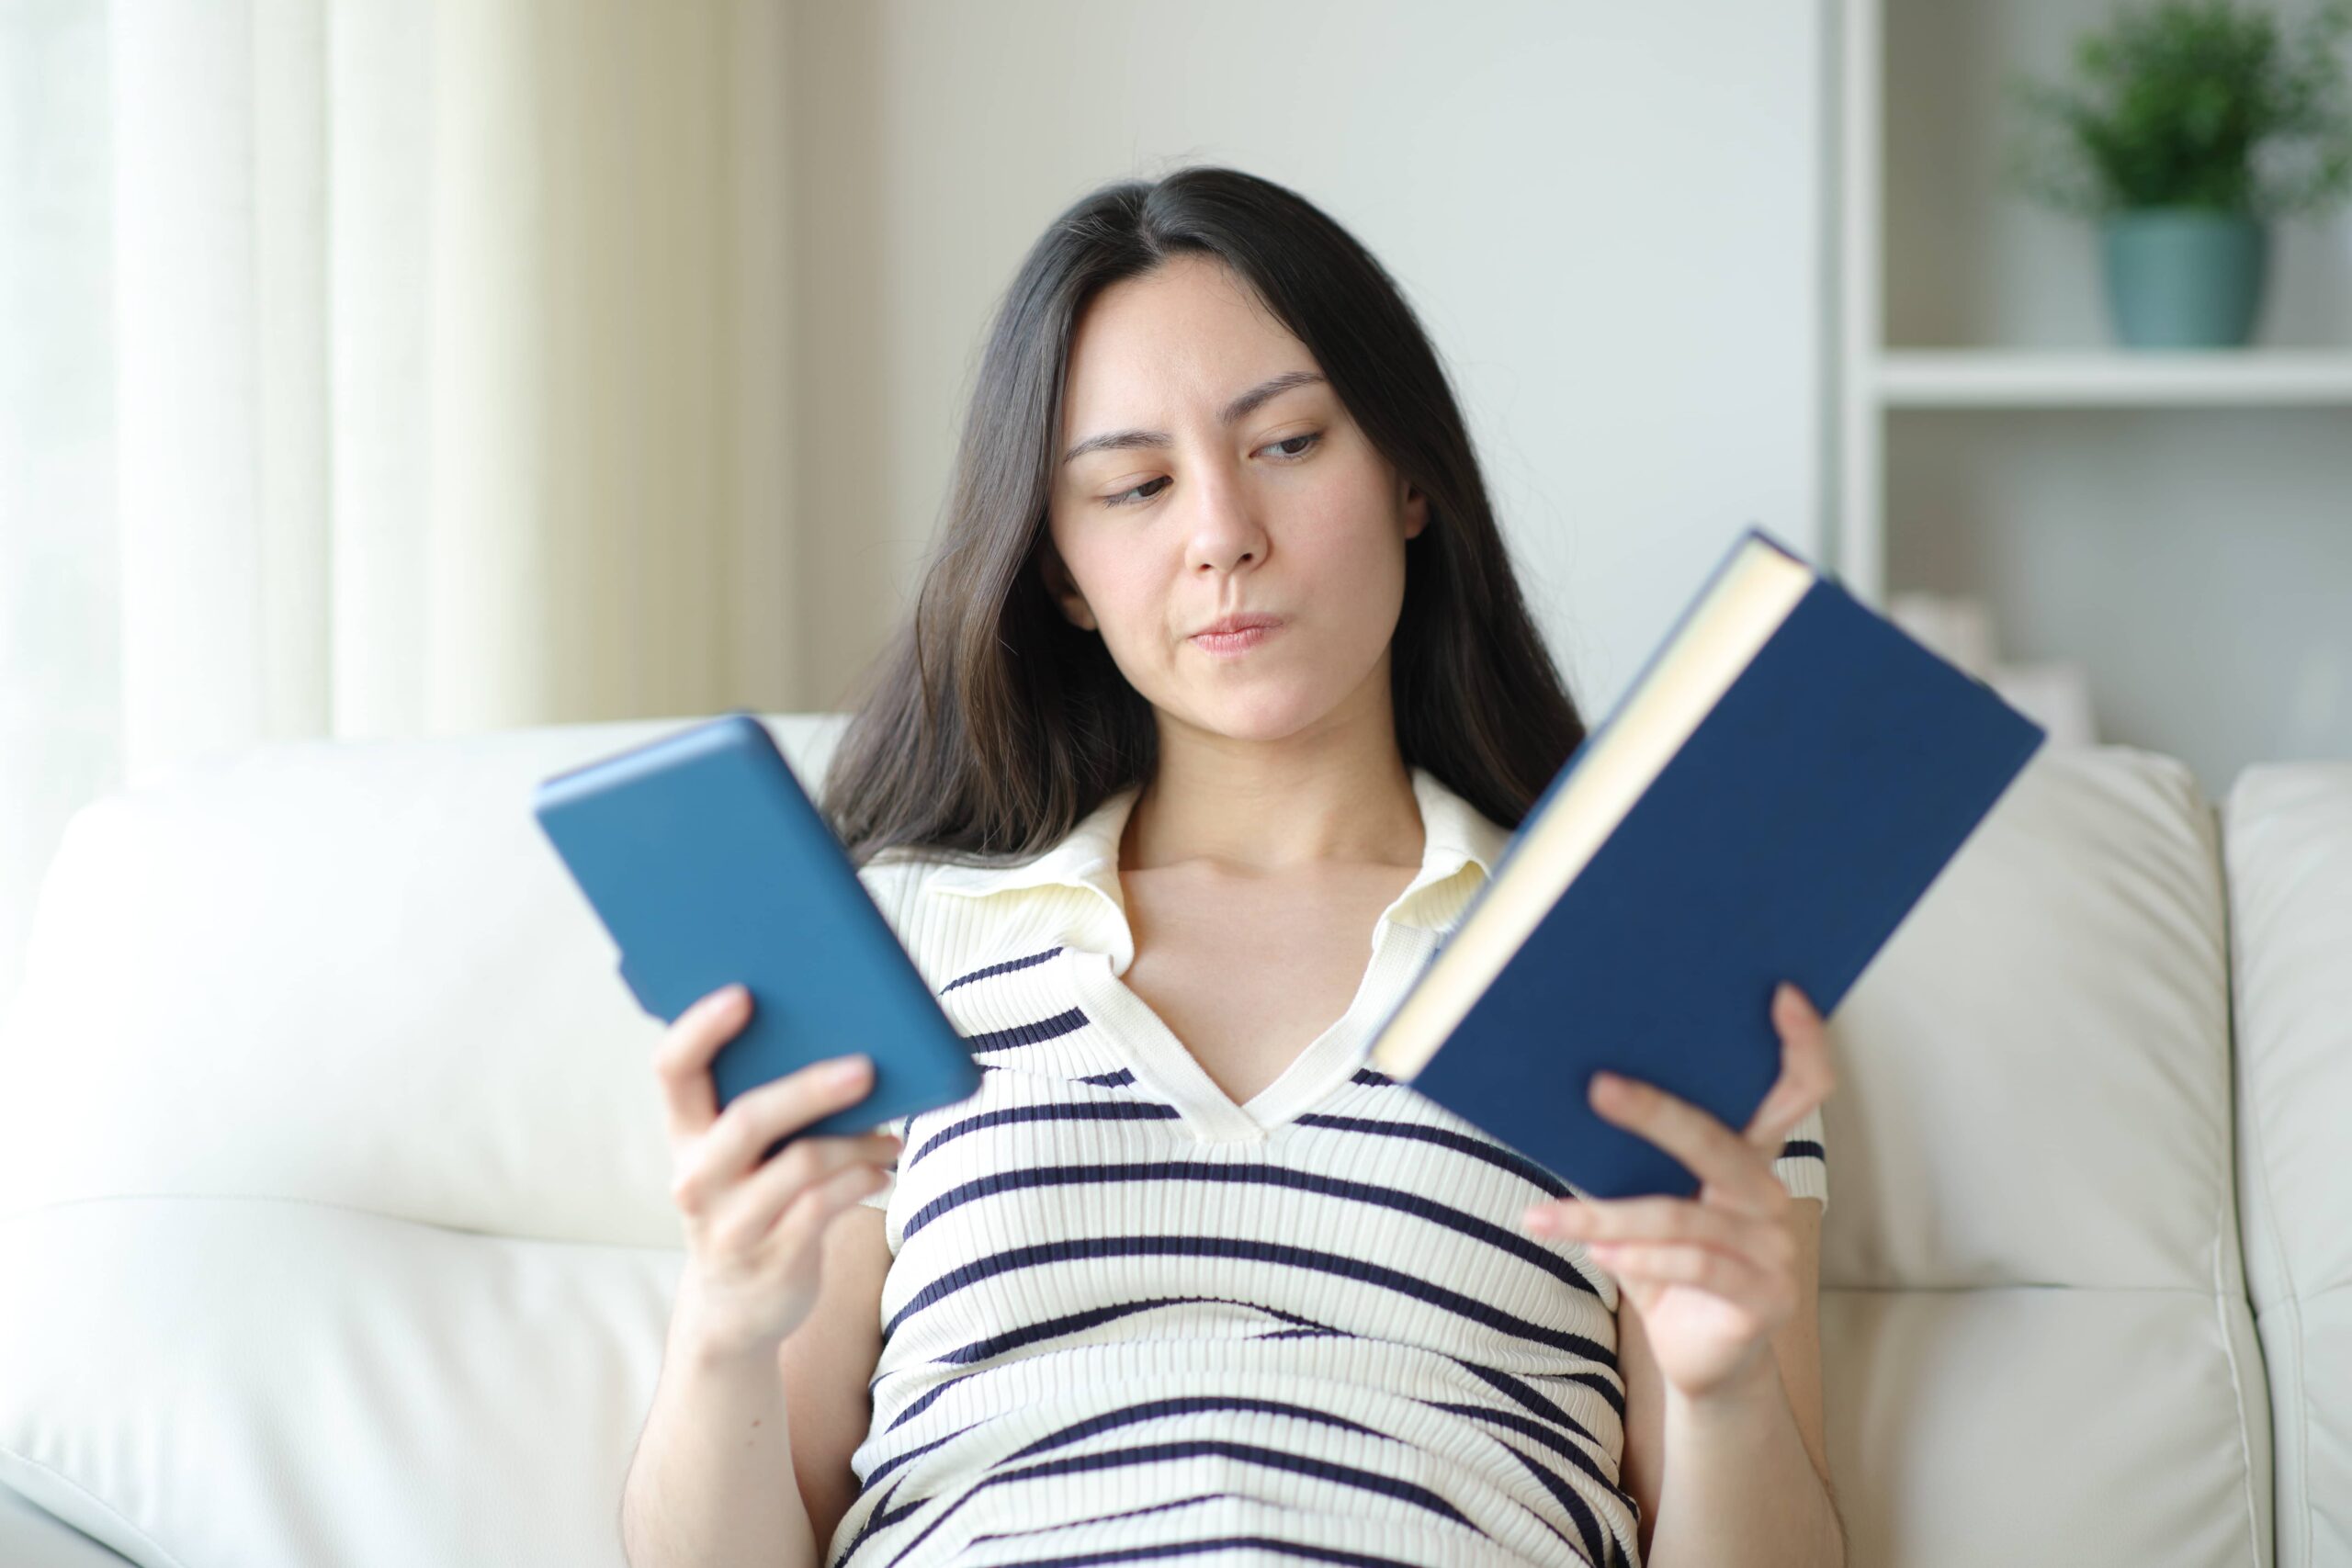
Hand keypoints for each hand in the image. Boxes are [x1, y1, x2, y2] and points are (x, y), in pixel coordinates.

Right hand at [652, 982, 902, 1362]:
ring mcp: (731, 1223)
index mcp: (685, 1132)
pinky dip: (862, 1180)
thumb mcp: (743, 1157)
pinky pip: (825, 1207)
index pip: (673, 1069)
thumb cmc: (754, 1202)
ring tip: (893, 1136)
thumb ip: (770, 1105)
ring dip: (858, 1142)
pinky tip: (884, 1170)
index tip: (744, 994)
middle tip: (866, 1068)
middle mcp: (696, 1176)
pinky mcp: (772, 1258)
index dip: (701, 1028)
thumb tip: (846, 1040)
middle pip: (749, 1118)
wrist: (736, 1309)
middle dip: (811, 1088)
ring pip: (801, 1164)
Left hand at [1520, 981, 1836, 1403]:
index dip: (1802, 1042)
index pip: (1799, 1091)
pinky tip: (1597, 1254)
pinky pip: (1694, 1265)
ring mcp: (1775, 1250)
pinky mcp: (1764, 1298)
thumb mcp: (1654, 1205)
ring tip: (1546, 1217)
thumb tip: (1571, 1093)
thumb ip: (1635, 1159)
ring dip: (1606, 1215)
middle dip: (1656, 1112)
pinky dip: (1640, 1259)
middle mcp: (1772, 1197)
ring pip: (1685, 1214)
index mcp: (1753, 1161)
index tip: (1781, 993)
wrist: (1702, 1361)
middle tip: (1597, 1086)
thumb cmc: (1670, 1268)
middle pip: (1721, 1141)